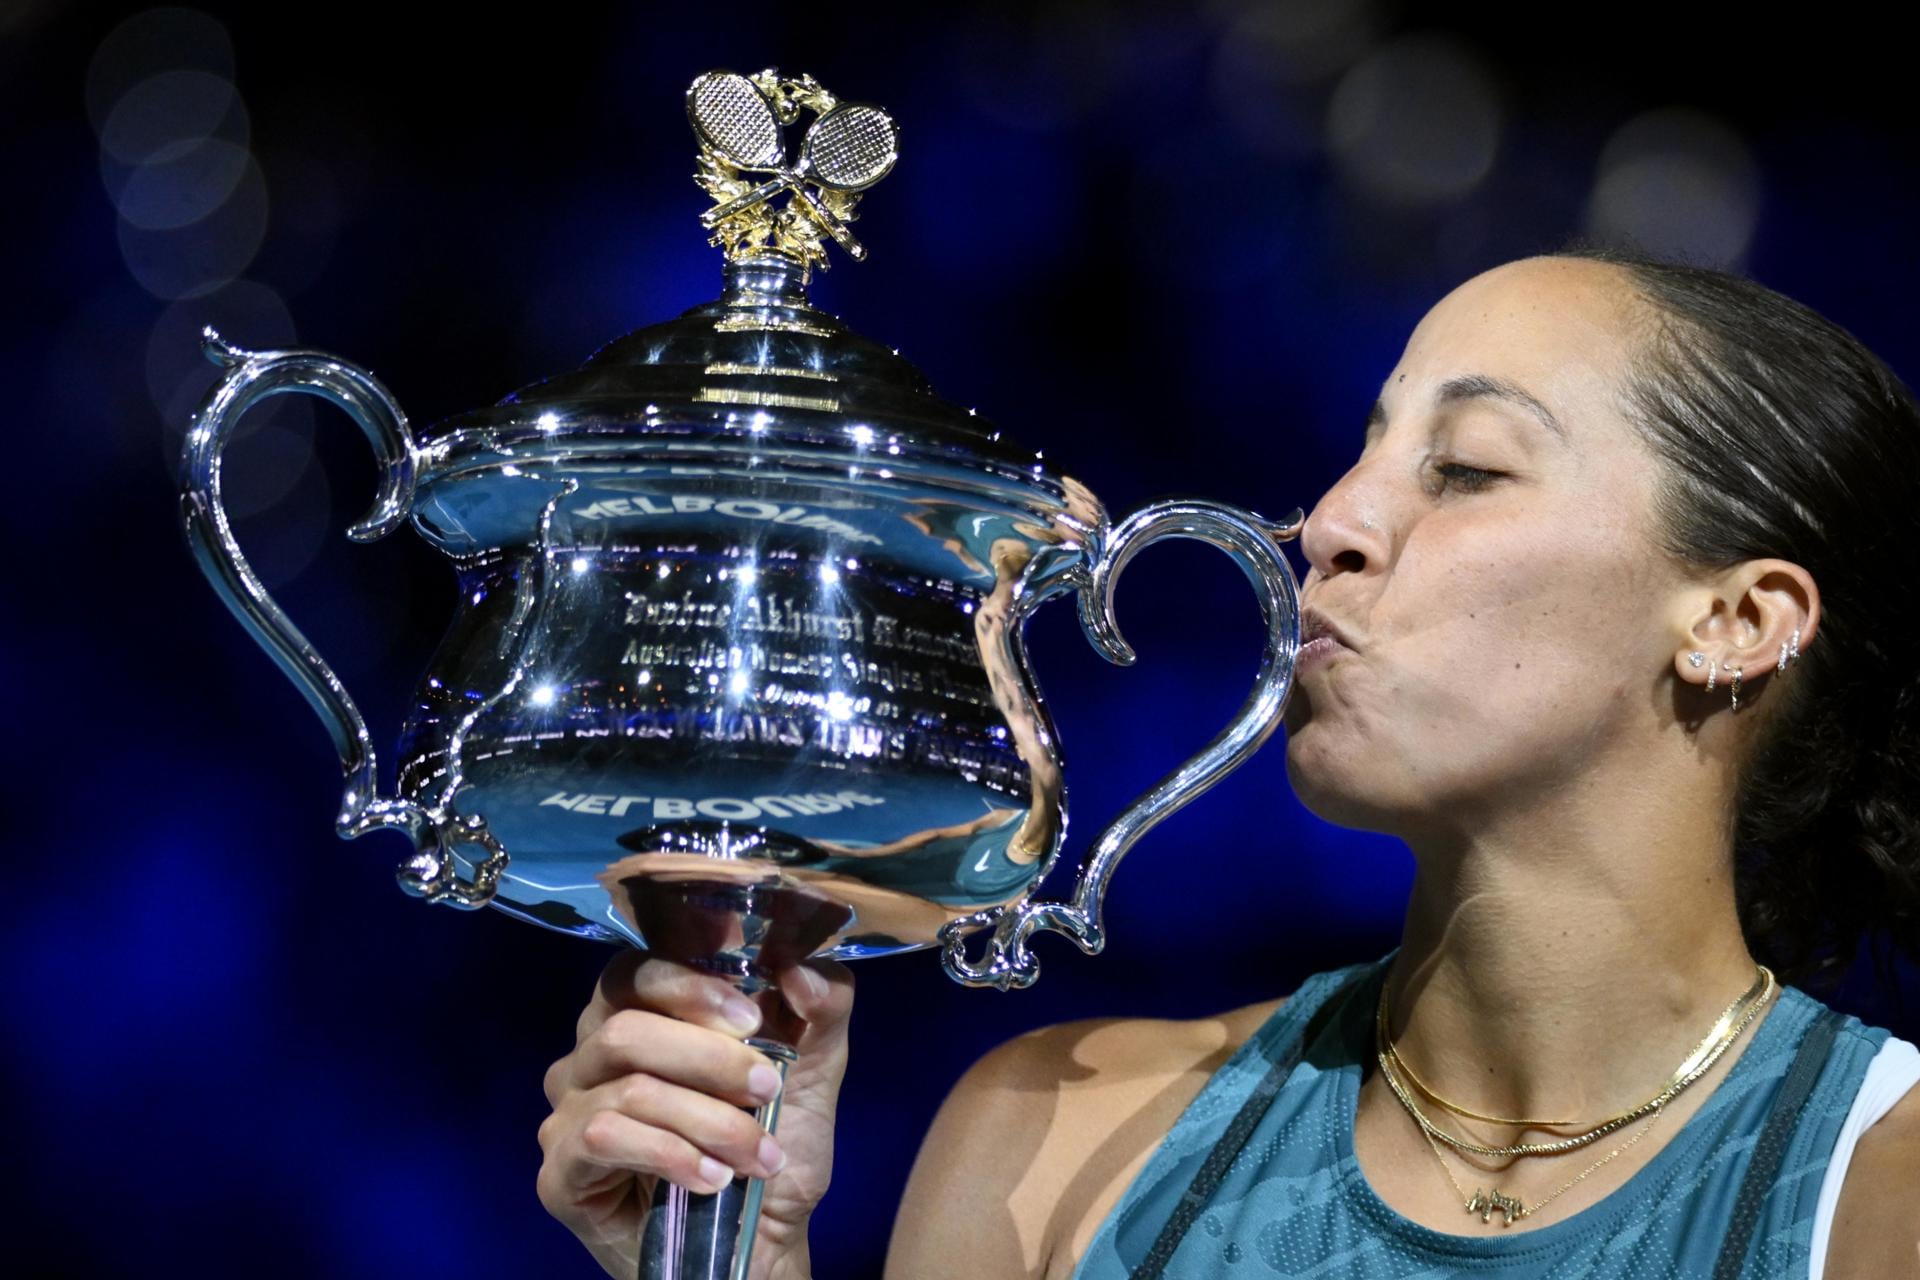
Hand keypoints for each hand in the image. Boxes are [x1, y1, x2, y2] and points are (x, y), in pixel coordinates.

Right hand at [536, 950, 853, 1278]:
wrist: (763, 1243)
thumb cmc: (775, 1145)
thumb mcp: (814, 1071)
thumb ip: (822, 1009)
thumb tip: (802, 969)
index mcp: (638, 1017)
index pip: (636, 972)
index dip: (690, 987)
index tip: (752, 1017)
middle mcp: (589, 1059)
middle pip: (627, 1028)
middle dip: (711, 1059)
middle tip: (767, 1090)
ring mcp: (567, 1116)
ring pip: (628, 1088)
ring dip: (708, 1120)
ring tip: (758, 1154)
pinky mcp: (559, 1174)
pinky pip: (605, 1139)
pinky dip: (672, 1155)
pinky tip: (714, 1179)